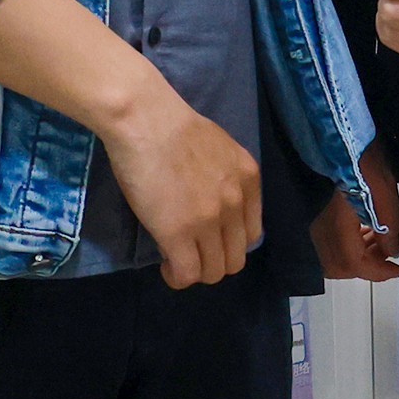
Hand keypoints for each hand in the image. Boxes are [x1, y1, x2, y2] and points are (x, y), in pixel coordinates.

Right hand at [107, 94, 264, 289]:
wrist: (147, 120)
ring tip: (176, 261)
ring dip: (196, 272)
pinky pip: (187, 274)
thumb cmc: (172, 125)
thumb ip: (224, 176)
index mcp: (248, 180)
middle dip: (214, 261)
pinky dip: (177, 277)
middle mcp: (235, 204)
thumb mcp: (218, 148)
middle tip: (191, 252)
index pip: (252, 233)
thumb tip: (211, 198)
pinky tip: (166, 266)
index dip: (229, 242)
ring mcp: (209, 222)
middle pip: (236, 258)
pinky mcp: (179, 235)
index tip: (209, 239)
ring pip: (214, 271)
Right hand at [313, 140, 398, 283]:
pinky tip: (364, 229)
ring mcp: (313, 222)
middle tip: (387, 256)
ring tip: (380, 242)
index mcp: (338, 227)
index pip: (355, 265)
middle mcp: (320, 230)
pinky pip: (329, 240)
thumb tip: (392, 251)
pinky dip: (348, 243)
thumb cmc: (365, 162)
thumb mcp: (385, 194)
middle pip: (340, 266)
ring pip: (333, 255)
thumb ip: (389, 227)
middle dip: (366, 266)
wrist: (340, 136)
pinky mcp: (311, 212)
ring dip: (358, 254)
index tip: (397, 269)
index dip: (378, 272)